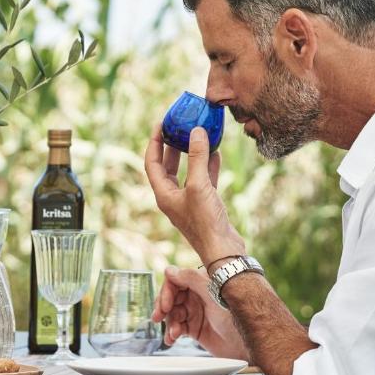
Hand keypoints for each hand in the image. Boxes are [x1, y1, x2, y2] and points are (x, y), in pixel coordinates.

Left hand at [144, 123, 244, 263]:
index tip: (161, 123)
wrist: (223, 250)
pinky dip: (208, 166)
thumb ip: (197, 157)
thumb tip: (196, 131)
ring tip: (197, 135)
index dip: (154, 142)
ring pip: (187, 171)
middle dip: (172, 145)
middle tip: (178, 127)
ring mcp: (189, 200)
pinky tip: (216, 153)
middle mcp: (173, 197)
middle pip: (167, 166)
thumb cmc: (205, 222)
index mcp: (163, 194)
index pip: (152, 162)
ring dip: (191, 154)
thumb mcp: (199, 185)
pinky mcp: (205, 204)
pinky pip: (204, 179)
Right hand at [152, 266, 250, 361]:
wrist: (249, 342)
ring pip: (172, 313)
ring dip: (169, 323)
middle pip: (171, 297)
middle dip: (163, 308)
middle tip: (158, 318)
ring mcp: (197, 312)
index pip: (176, 280)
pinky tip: (171, 339)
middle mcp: (198, 295)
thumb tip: (168, 270)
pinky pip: (177, 327)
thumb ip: (190, 279)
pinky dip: (172, 333)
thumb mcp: (212, 292)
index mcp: (202, 281)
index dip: (167, 292)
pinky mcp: (196, 328)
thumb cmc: (236, 314)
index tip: (164, 306)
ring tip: (173, 334)